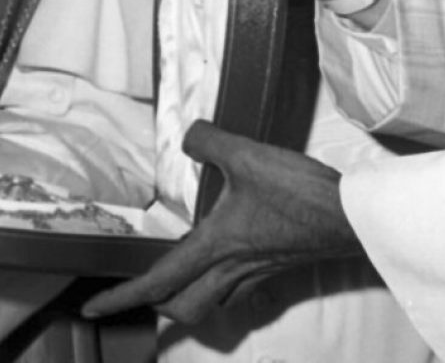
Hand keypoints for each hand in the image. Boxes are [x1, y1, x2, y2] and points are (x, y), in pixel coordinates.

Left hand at [81, 121, 359, 323]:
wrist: (351, 217)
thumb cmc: (299, 192)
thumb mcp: (246, 153)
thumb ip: (207, 139)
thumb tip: (188, 135)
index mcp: (215, 246)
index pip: (158, 281)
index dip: (121, 297)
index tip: (92, 309)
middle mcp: (231, 268)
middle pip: (183, 306)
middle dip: (157, 303)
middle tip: (140, 288)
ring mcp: (256, 273)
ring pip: (211, 304)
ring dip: (187, 299)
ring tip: (175, 281)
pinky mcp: (277, 269)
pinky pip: (237, 292)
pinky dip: (220, 289)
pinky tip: (223, 267)